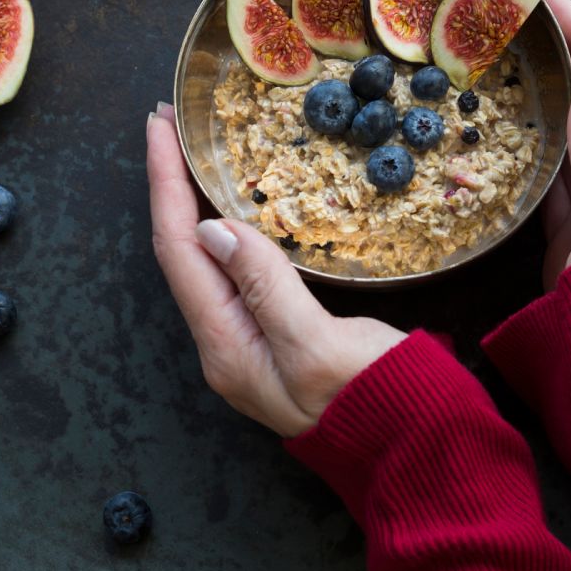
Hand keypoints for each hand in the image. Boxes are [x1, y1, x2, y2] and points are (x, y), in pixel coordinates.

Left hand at [145, 105, 406, 436]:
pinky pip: (234, 270)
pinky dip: (228, 225)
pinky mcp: (274, 334)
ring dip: (194, 203)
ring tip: (193, 152)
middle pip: (181, 251)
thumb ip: (265, 285)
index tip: (158, 125)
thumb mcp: (318, 342)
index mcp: (226, 345)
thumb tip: (213, 228)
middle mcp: (225, 343)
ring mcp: (248, 340)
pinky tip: (237, 205)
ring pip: (206, 259)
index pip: (178, 249)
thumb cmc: (373, 398)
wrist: (412, 446)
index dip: (165, 183)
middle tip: (169, 124)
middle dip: (171, 185)